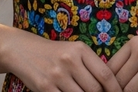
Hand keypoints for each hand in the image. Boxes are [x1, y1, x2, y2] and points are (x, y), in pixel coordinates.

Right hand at [5, 33, 122, 91]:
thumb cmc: (54, 53)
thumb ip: (90, 65)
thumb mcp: (73, 51)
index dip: (115, 89)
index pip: (105, 74)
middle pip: (94, 89)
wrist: (23, 49)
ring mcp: (57, 74)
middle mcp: (70, 60)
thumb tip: (109, 85)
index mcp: (81, 49)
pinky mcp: (45, 87)